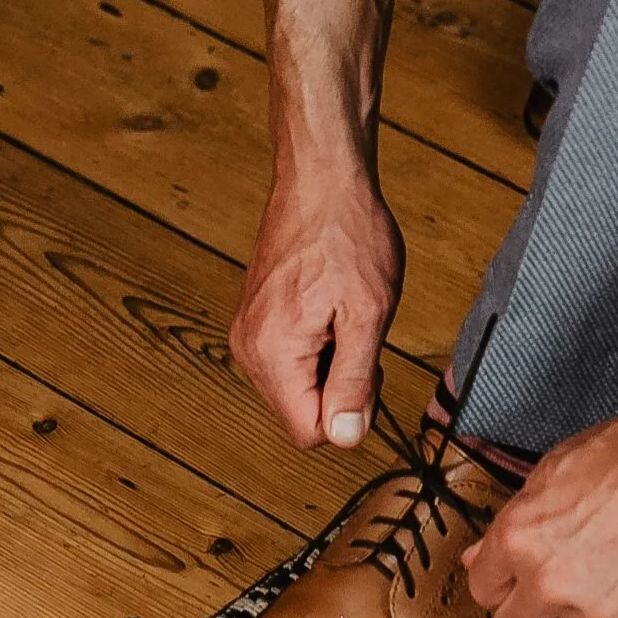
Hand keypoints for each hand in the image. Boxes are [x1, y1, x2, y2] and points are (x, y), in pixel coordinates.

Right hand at [229, 184, 403, 450]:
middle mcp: (250, 349)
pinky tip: (331, 307)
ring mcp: (248, 331)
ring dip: (330, 365)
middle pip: (301, 412)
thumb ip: (355, 382)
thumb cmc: (347, 234)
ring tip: (345, 315)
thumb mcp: (368, 314)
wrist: (321, 179)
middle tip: (360, 334)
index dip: (351, 413)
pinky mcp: (255, 318)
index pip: (309, 433)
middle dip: (340, 388)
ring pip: (297, 387)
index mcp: (274, 354)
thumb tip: (345, 438)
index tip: (368, 366)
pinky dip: (318, 346)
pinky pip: (289, 360)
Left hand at [463, 401, 617, 617]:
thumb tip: (484, 555)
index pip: (482, 589)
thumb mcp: (558, 469)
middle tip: (553, 596)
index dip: (501, 583)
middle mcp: (549, 582)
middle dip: (529, 613)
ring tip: (588, 606)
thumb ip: (518, 519)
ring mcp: (591, 613)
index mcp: (521, 537)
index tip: (514, 583)